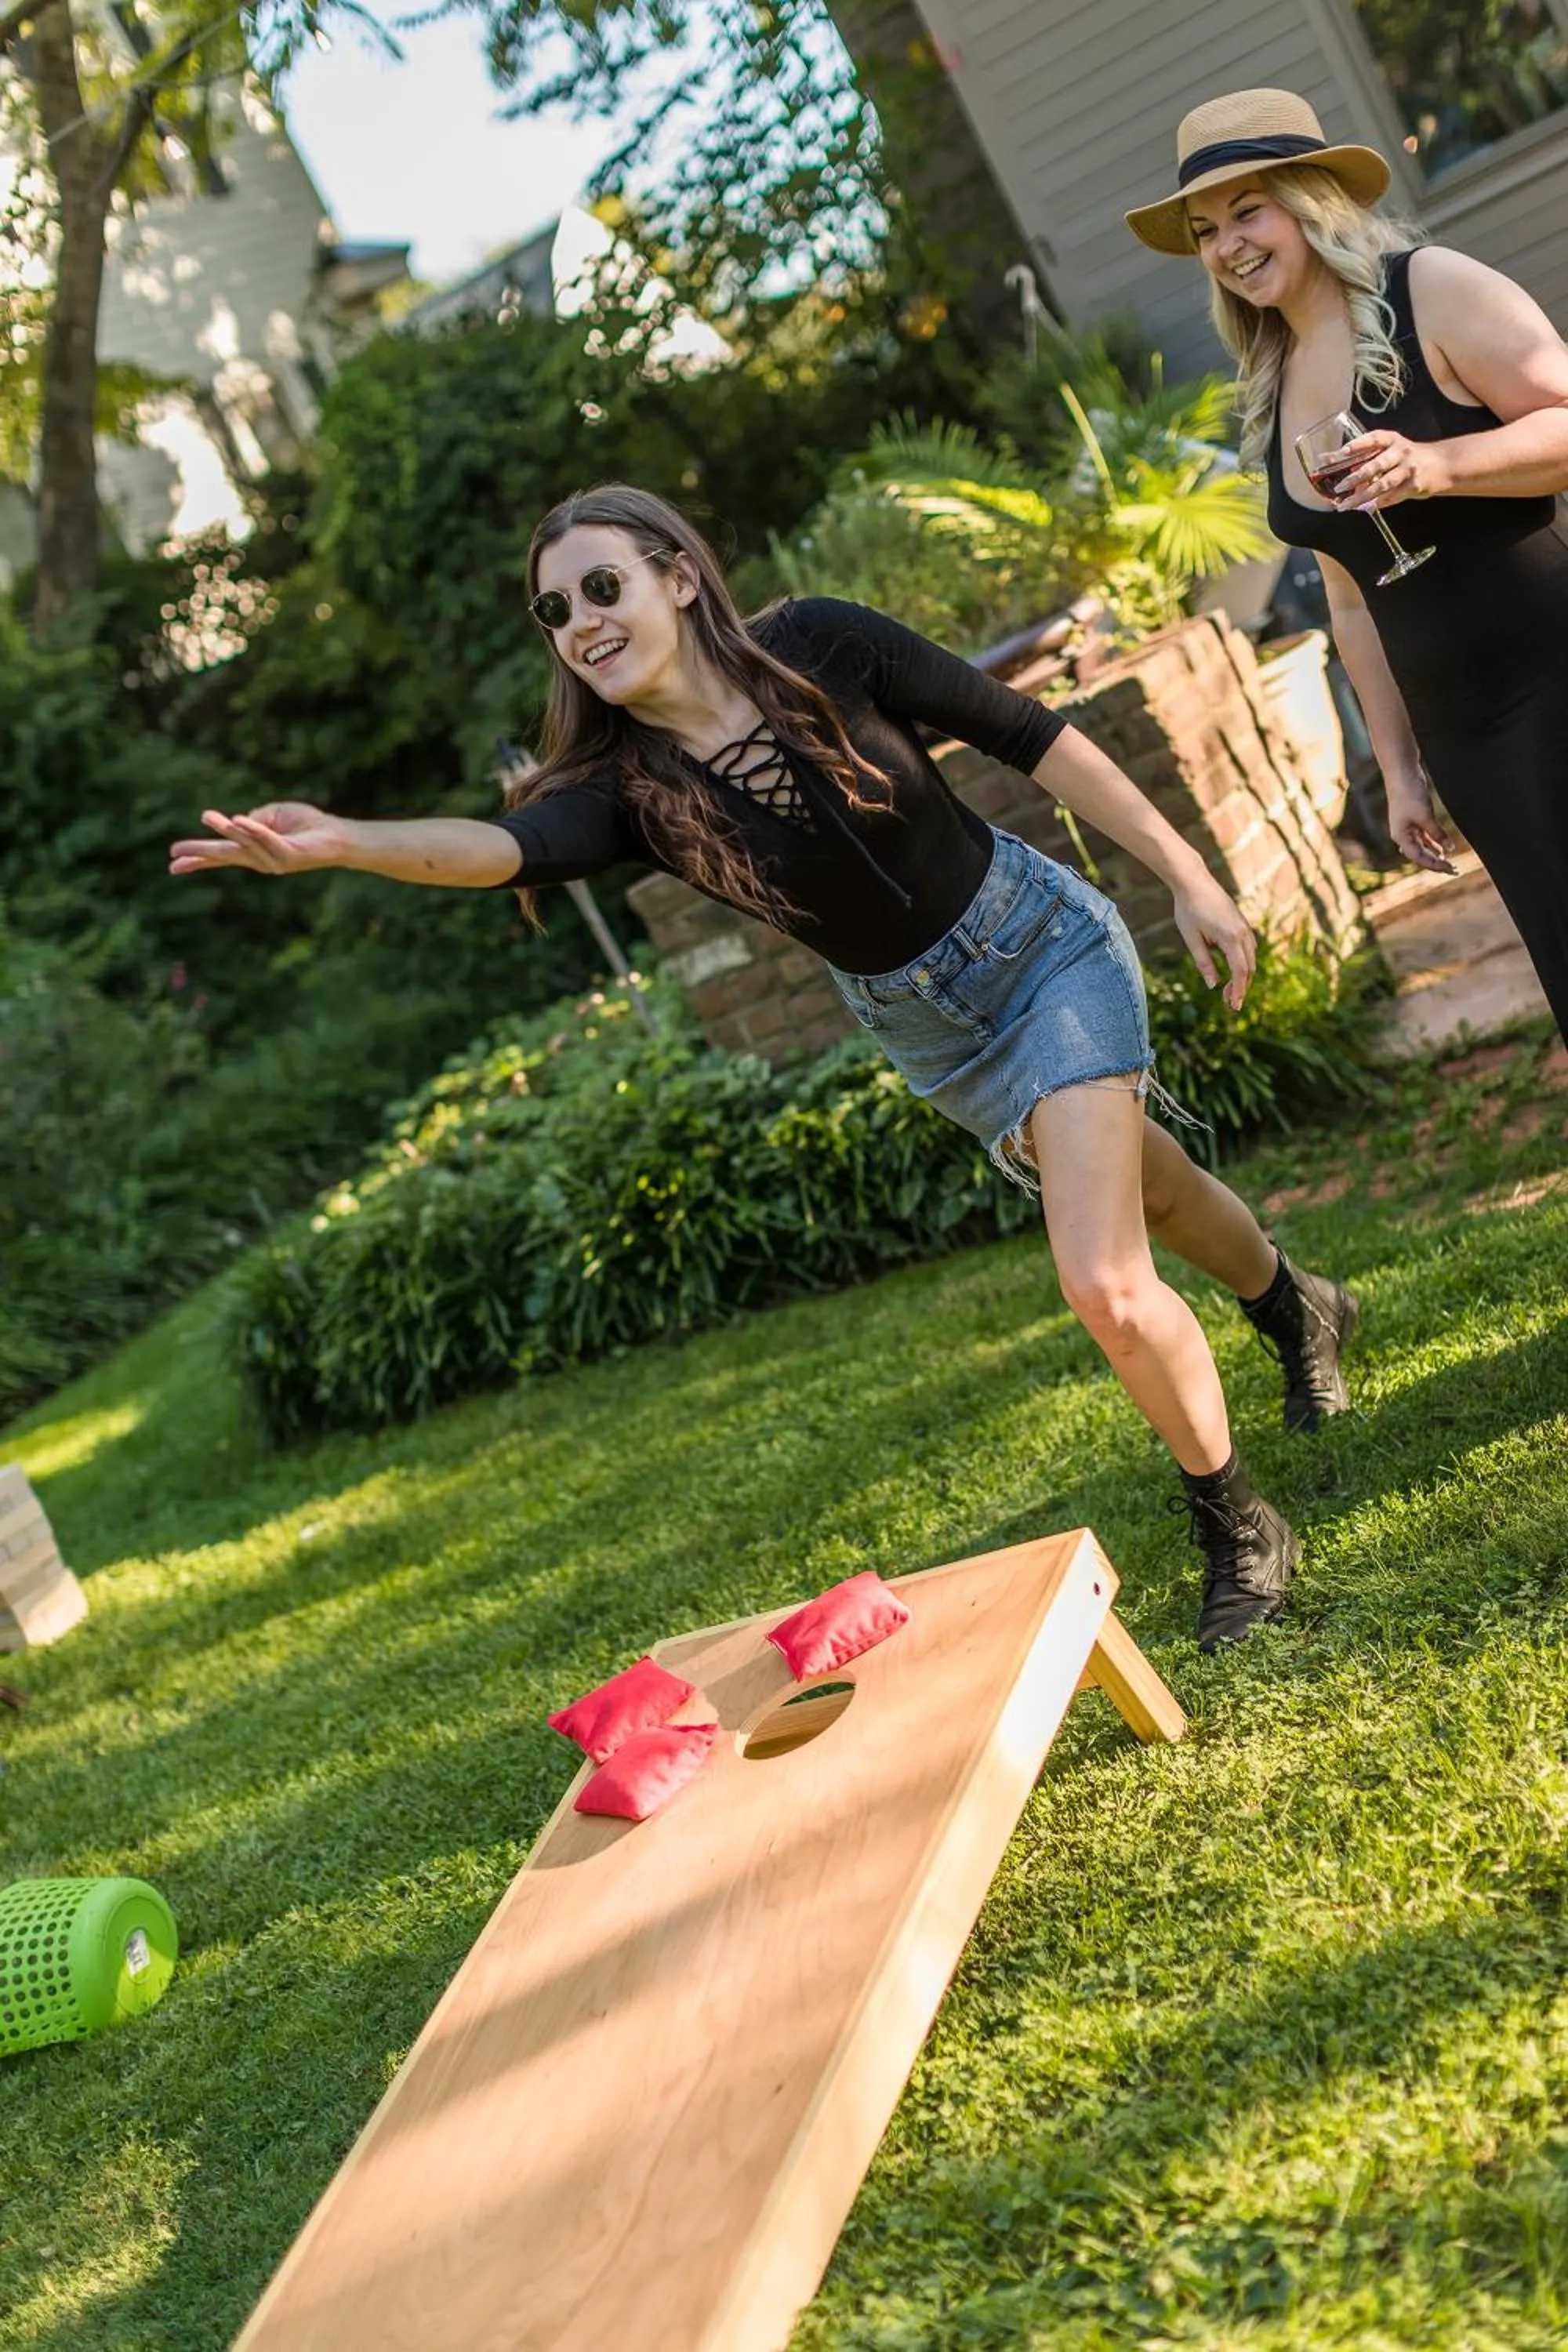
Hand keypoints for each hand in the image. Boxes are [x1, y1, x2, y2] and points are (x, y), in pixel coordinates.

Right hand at [169, 802, 353, 877]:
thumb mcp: (272, 815)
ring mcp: (273, 860)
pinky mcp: (288, 855)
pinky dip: (254, 830)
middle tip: (174, 856)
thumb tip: (240, 823)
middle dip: (200, 854)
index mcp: (253, 851)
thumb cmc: (306, 825)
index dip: (198, 858)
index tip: (173, 863)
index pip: (221, 855)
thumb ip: (253, 818)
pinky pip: (268, 839)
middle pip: (224, 856)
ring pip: (244, 843)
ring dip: (226, 829)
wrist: (336, 836)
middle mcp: (259, 859)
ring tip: (207, 816)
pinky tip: (238, 820)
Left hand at [1171, 870, 1256, 1010]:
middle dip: (1241, 987)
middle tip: (1228, 1003)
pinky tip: (1231, 969)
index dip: (1238, 991)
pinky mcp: (1241, 923)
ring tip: (1228, 990)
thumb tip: (1213, 986)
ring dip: (1243, 976)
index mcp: (1231, 938)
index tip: (1234, 1006)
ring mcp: (1244, 927)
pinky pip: (1248, 948)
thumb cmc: (1189, 909)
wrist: (1194, 881)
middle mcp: (1243, 933)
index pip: (1240, 972)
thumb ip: (1204, 963)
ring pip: (1251, 959)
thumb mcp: (1192, 939)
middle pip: (1249, 968)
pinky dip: (1243, 962)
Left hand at [1330, 428, 1448, 511]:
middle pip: (1375, 465)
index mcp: (1393, 440)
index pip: (1373, 439)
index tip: (1342, 452)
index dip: (1357, 445)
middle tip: (1339, 488)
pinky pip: (1391, 497)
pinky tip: (1365, 508)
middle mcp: (1400, 452)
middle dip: (1355, 478)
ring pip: (1381, 485)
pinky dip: (1377, 503)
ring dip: (1361, 497)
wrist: (1443, 464)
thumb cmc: (1411, 457)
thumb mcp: (1394, 449)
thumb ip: (1374, 457)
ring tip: (1346, 505)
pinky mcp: (1413, 486)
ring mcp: (1407, 470)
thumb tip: (1347, 471)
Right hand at [1383, 771, 1456, 874]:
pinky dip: (1434, 842)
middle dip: (1436, 863)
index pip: (1419, 857)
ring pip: (1423, 846)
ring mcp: (1408, 827)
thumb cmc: (1409, 794)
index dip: (1435, 865)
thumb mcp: (1425, 816)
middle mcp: (1403, 835)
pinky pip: (1424, 836)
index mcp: (1401, 836)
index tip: (1451, 868)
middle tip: (1454, 870)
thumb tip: (1449, 849)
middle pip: (1420, 855)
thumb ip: (1437, 833)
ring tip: (1450, 862)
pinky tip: (1444, 848)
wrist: (1402, 773)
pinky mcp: (1413, 819)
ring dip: (1436, 854)